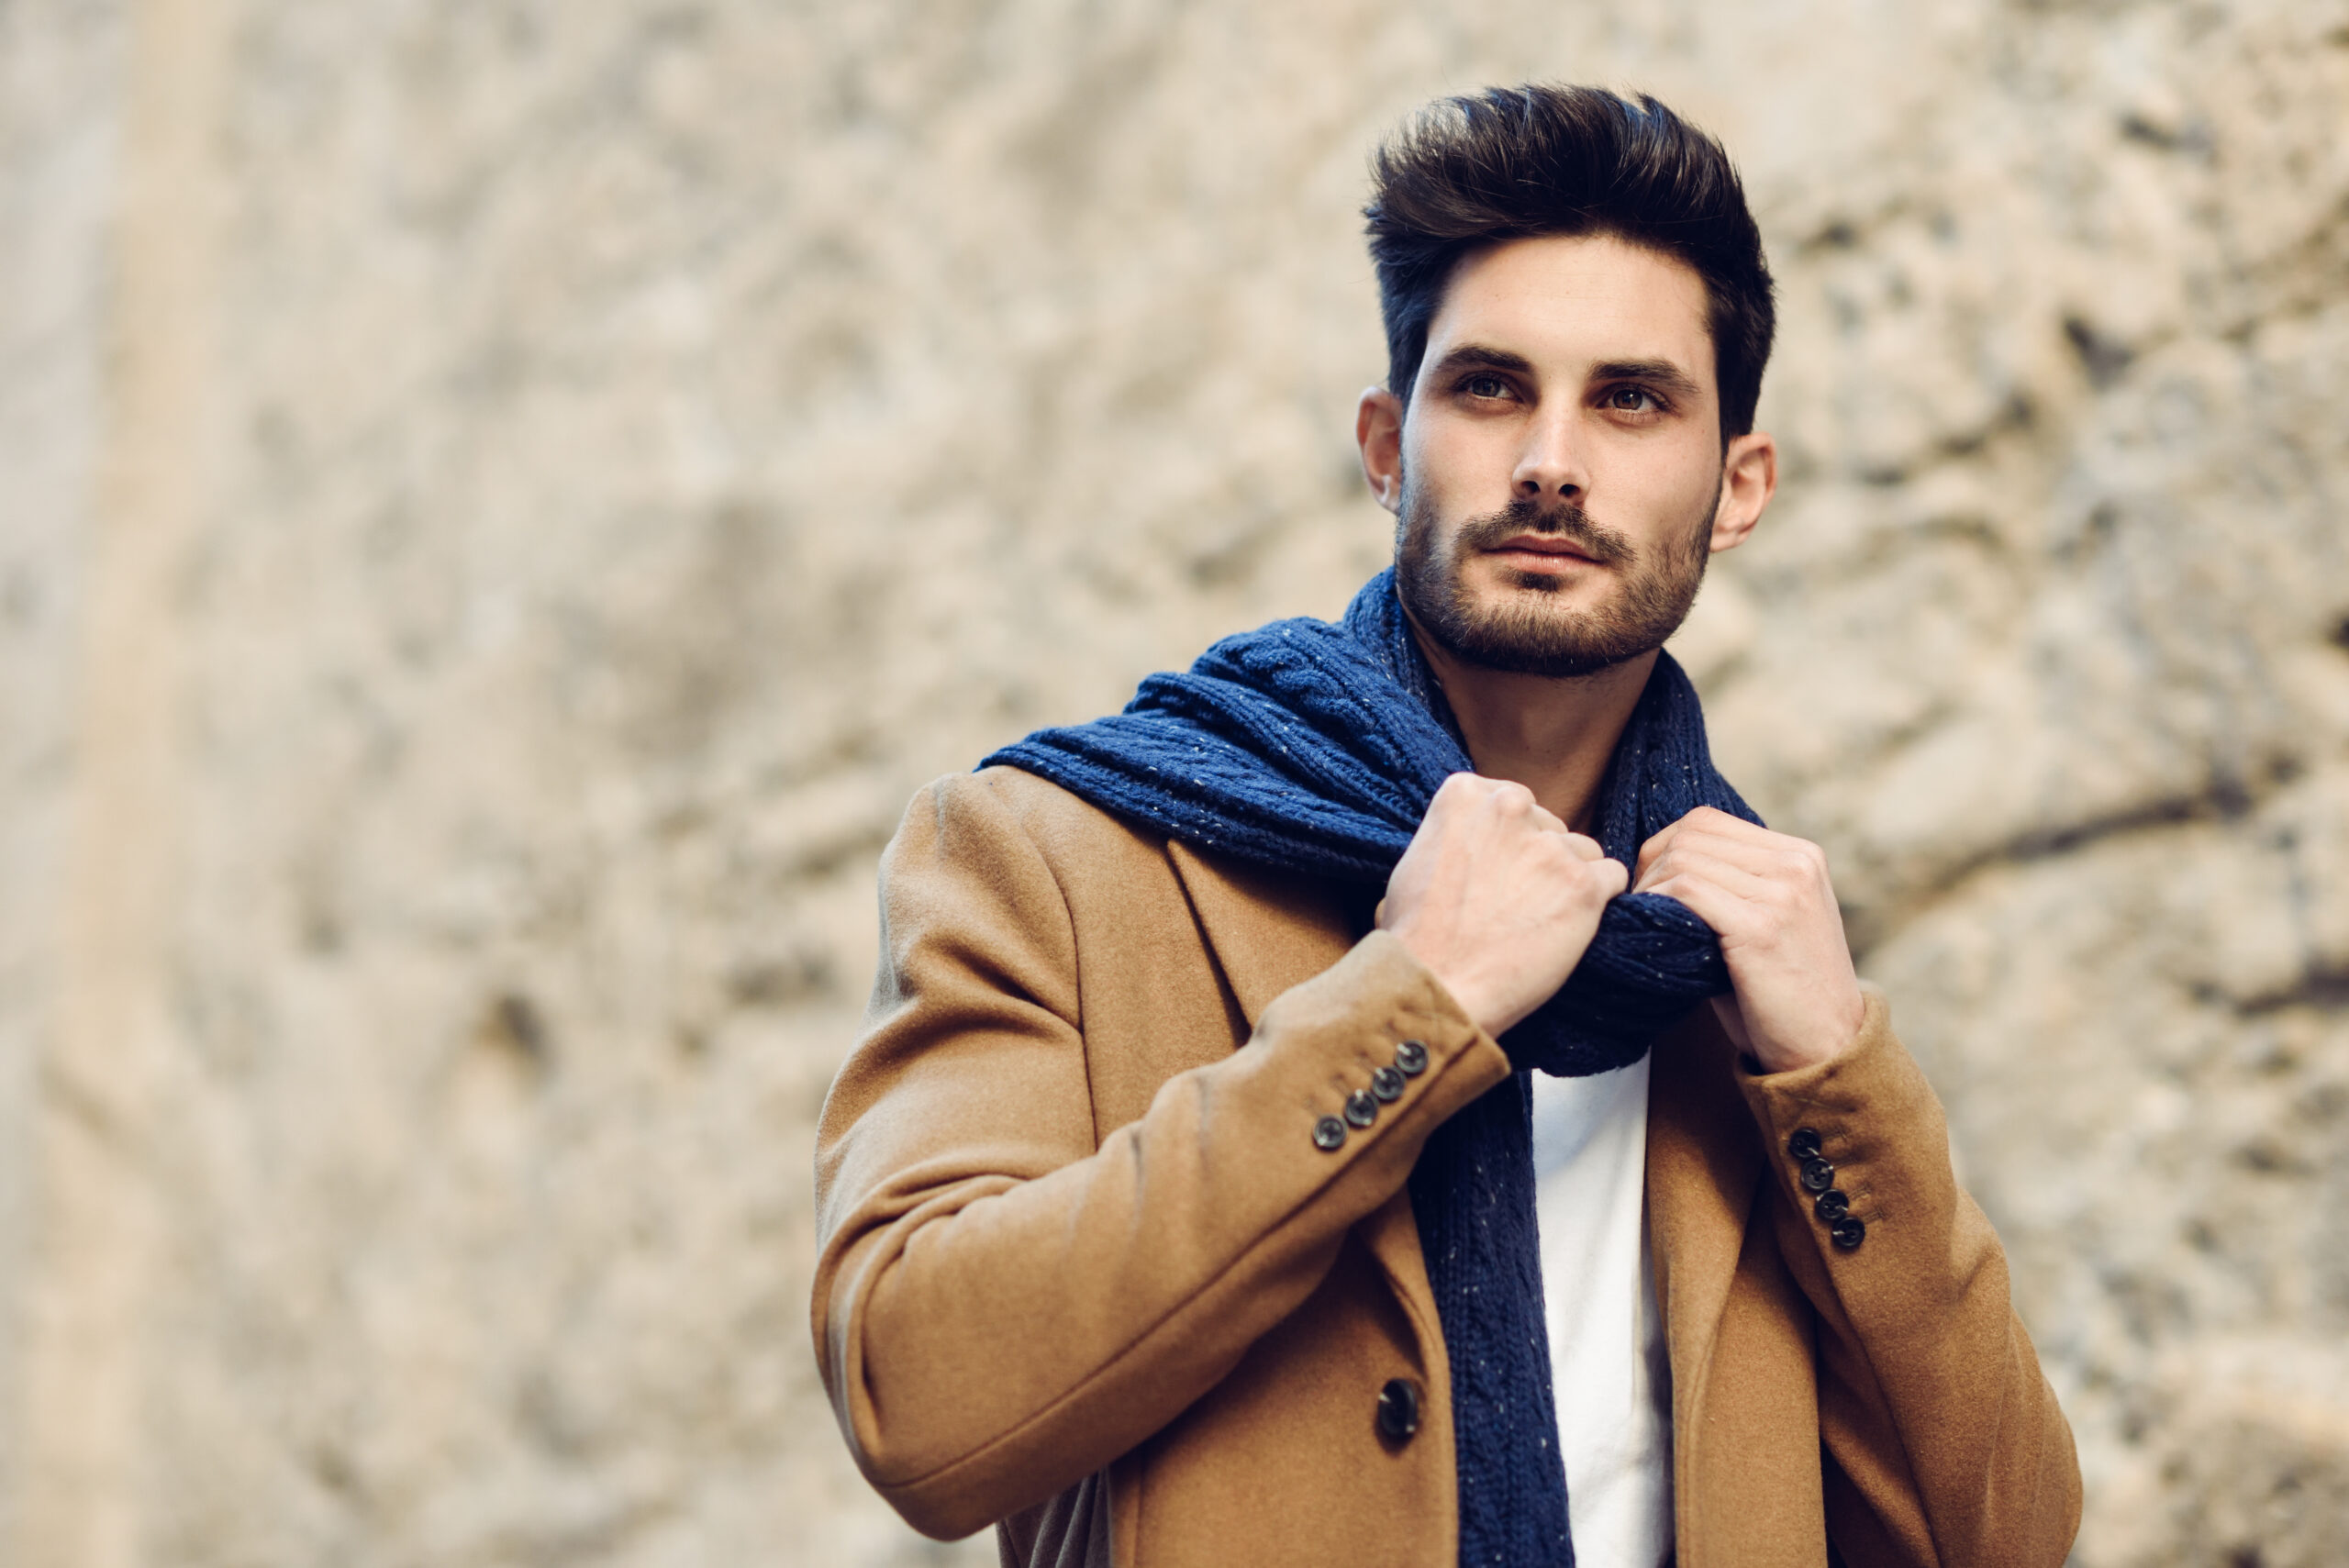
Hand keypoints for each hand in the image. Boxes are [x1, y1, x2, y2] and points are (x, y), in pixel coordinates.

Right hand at [1377, 773, 1629, 1038]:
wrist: (1438, 986)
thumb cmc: (1417, 936)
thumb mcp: (1415, 859)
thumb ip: (1455, 834)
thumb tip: (1474, 839)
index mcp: (1466, 794)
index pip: (1513, 802)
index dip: (1510, 841)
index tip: (1498, 870)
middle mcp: (1510, 808)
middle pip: (1549, 825)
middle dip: (1540, 859)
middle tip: (1515, 903)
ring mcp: (1550, 846)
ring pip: (1583, 851)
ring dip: (1569, 881)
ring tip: (1538, 921)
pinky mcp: (1583, 885)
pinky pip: (1613, 876)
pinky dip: (1598, 902)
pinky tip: (1569, 926)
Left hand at [1632, 807, 1863, 1072]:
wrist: (1827, 1049)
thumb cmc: (1782, 993)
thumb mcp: (1768, 921)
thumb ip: (1732, 884)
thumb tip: (1657, 863)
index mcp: (1800, 855)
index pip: (1707, 821)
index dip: (1665, 848)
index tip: (1650, 885)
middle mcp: (1796, 864)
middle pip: (1691, 832)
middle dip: (1651, 865)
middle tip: (1638, 905)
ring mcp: (1783, 892)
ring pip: (1684, 857)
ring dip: (1650, 887)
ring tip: (1646, 920)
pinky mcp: (1761, 926)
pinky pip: (1687, 889)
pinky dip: (1658, 904)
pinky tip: (1655, 930)